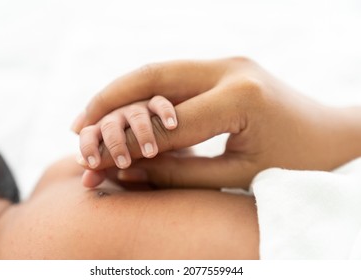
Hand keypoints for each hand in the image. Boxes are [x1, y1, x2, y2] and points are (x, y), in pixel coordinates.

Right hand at [73, 57, 360, 188]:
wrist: (330, 135)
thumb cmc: (293, 163)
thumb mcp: (237, 175)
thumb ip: (181, 172)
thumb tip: (132, 172)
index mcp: (240, 97)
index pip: (170, 123)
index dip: (134, 145)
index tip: (102, 161)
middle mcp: (231, 68)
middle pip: (152, 75)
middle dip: (109, 99)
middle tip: (78, 124)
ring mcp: (229, 61)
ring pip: (158, 69)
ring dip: (121, 90)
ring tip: (92, 113)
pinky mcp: (226, 66)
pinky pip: (174, 74)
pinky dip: (145, 89)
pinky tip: (126, 105)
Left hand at [77, 95, 176, 168]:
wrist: (165, 146)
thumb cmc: (137, 159)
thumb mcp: (120, 167)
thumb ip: (102, 173)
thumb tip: (86, 181)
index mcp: (104, 132)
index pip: (88, 134)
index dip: (88, 147)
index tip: (93, 164)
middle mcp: (118, 117)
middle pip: (110, 125)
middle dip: (115, 145)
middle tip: (123, 164)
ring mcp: (138, 109)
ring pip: (136, 116)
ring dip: (141, 134)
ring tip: (150, 153)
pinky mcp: (158, 105)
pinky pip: (160, 104)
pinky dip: (165, 113)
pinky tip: (171, 126)